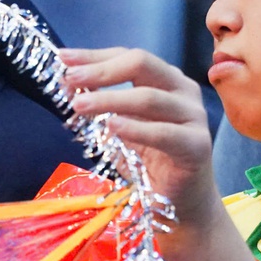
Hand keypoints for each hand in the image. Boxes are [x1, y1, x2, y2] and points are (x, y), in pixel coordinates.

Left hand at [61, 48, 227, 255]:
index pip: (127, 57)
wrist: (181, 205)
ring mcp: (194, 117)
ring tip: (79, 106)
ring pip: (149, 98)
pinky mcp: (197, 146)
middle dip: (101, 71)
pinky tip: (111, 126)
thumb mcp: (120, 127)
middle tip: (70, 79)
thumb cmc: (149, 162)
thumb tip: (68, 83)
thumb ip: (102, 104)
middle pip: (142, 65)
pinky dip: (135, 128)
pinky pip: (164, 133)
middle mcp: (183, 91)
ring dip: (110, 99)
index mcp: (165, 79)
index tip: (63, 59)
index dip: (94, 56)